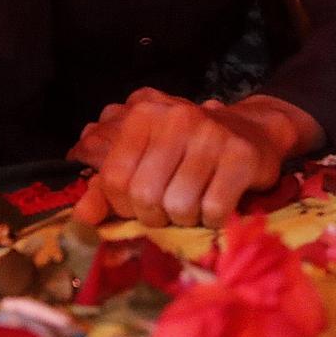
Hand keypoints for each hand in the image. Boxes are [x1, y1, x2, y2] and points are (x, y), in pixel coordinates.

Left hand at [69, 89, 317, 228]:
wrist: (253, 133)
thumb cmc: (189, 152)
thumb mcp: (145, 160)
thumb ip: (108, 187)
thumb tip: (82, 217)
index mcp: (144, 116)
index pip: (113, 179)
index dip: (123, 206)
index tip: (141, 205)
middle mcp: (176, 118)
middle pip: (145, 196)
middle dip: (156, 217)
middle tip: (170, 209)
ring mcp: (211, 134)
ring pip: (179, 207)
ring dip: (186, 220)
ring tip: (195, 205)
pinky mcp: (242, 156)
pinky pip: (214, 210)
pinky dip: (213, 220)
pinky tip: (217, 205)